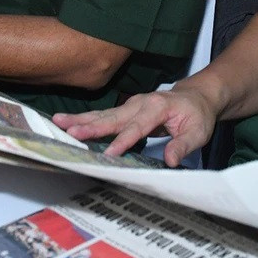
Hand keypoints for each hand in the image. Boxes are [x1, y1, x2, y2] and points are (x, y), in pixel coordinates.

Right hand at [52, 85, 217, 165]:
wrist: (196, 97)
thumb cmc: (197, 115)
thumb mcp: (198, 132)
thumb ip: (183, 145)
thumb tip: (170, 161)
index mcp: (158, 107)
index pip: (138, 127)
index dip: (123, 141)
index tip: (108, 154)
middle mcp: (140, 103)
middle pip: (112, 117)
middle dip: (90, 126)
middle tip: (70, 133)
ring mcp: (131, 105)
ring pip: (103, 114)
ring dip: (81, 120)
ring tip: (58, 122)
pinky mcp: (125, 110)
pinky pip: (103, 115)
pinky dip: (85, 120)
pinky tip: (69, 124)